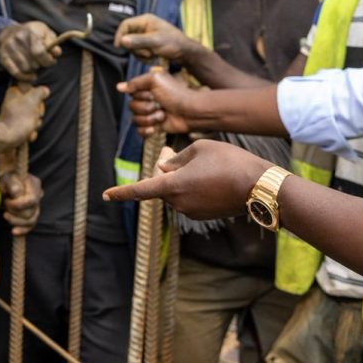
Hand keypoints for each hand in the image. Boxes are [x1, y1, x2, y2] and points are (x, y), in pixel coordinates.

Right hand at [0, 21, 59, 81]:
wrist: (10, 31)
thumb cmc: (32, 33)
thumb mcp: (46, 32)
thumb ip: (53, 42)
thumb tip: (56, 53)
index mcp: (31, 31)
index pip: (39, 52)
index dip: (48, 60)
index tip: (51, 61)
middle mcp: (18, 38)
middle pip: (33, 63)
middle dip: (41, 65)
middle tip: (41, 61)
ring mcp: (9, 47)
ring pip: (25, 69)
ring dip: (33, 70)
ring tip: (34, 64)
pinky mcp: (3, 56)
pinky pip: (15, 73)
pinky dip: (25, 77)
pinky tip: (30, 76)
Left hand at [0, 83, 47, 147]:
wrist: (7, 140)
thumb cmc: (20, 118)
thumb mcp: (32, 101)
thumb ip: (40, 92)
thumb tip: (45, 90)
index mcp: (14, 92)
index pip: (33, 92)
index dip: (39, 100)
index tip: (37, 106)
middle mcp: (12, 103)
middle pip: (34, 106)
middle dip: (37, 115)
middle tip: (34, 118)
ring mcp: (13, 116)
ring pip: (33, 118)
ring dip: (35, 125)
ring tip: (30, 129)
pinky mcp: (14, 128)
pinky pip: (28, 128)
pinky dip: (30, 133)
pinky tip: (28, 136)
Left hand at [0, 170, 42, 235]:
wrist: (4, 184)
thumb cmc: (5, 179)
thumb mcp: (7, 178)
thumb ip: (12, 184)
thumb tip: (17, 193)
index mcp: (35, 185)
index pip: (32, 200)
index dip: (19, 205)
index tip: (7, 201)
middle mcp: (38, 196)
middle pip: (32, 213)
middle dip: (15, 212)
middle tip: (5, 204)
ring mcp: (36, 207)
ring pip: (31, 221)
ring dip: (16, 221)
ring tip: (5, 215)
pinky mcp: (31, 215)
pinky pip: (30, 226)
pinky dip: (22, 230)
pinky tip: (14, 231)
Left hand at [103, 139, 268, 220]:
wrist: (257, 186)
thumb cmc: (228, 161)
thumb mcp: (199, 148)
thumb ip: (176, 158)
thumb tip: (164, 168)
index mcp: (172, 186)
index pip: (140, 190)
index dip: (121, 191)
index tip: (105, 195)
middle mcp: (178, 202)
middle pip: (161, 185)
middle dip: (165, 171)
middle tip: (178, 152)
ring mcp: (191, 211)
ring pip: (177, 191)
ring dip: (182, 179)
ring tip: (208, 166)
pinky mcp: (203, 215)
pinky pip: (190, 198)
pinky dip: (194, 188)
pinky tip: (214, 178)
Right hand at [116, 14, 200, 63]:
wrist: (185, 52)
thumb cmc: (172, 43)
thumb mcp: (155, 42)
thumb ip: (138, 41)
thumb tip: (122, 41)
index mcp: (145, 20)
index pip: (125, 25)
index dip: (120, 35)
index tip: (119, 47)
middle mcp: (144, 26)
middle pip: (127, 37)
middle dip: (135, 48)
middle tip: (146, 53)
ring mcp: (146, 35)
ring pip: (132, 46)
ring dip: (140, 54)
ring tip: (152, 56)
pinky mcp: (148, 44)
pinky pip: (138, 51)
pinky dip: (143, 57)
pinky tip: (153, 58)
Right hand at [118, 70, 192, 135]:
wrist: (190, 112)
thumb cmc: (176, 94)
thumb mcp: (156, 80)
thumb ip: (136, 82)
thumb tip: (118, 87)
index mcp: (147, 88)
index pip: (131, 93)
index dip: (141, 95)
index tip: (153, 94)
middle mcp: (147, 101)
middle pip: (132, 107)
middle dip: (146, 108)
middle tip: (160, 105)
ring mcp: (150, 115)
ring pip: (135, 120)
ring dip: (150, 119)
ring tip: (163, 116)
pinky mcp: (154, 127)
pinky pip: (139, 131)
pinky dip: (147, 130)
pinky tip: (156, 128)